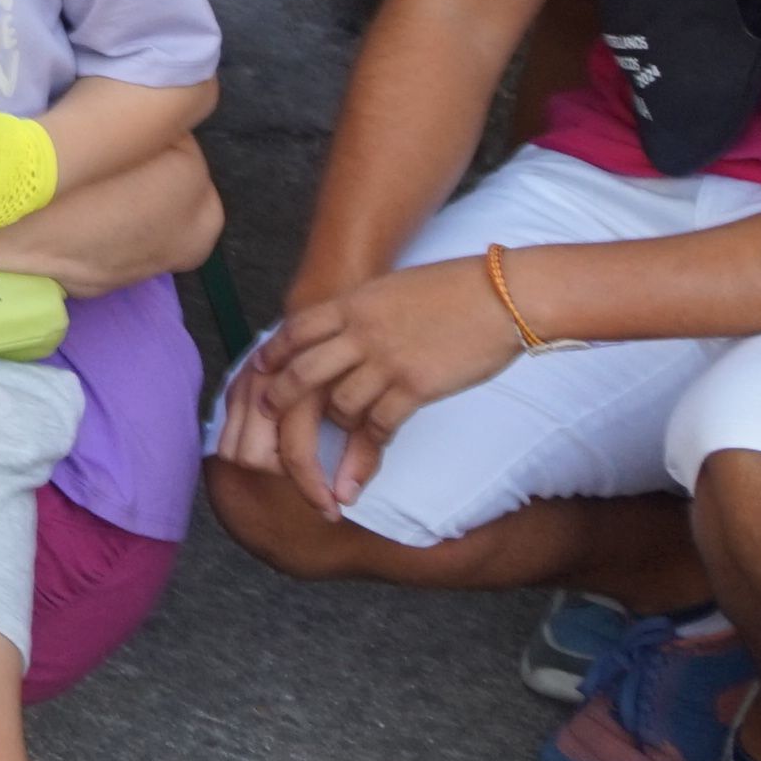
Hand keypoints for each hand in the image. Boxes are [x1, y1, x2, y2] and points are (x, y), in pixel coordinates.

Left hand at [259, 257, 525, 513]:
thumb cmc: (454, 288)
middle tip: (268, 420)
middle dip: (280, 400)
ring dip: (332, 435)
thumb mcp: (393, 288)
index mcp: (352, 304)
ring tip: (329, 456)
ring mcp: (386, 361)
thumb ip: (364, 309)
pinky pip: (378, 427)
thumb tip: (346, 327)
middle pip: (303, 374)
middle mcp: (360, 333)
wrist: (502, 295)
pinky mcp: (415, 388)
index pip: (296, 330)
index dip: (272, 354)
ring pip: (338, 407)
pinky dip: (365, 454)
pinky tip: (360, 472)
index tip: (257, 371)